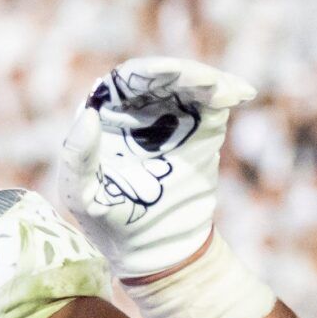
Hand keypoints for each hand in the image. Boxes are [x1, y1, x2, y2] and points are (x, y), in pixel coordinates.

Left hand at [55, 56, 253, 279]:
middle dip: (183, 72)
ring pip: (189, 84)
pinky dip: (226, 92)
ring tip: (224, 91)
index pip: (124, 81)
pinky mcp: (201, 127)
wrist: (155, 245)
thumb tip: (88, 112)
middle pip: (161, 76)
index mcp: (104, 114)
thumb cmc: (107, 219)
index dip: (146, 72)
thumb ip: (77, 156)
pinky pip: (213, 102)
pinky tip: (239, 93)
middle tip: (205, 81)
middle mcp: (136, 107)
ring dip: (208, 81)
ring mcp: (170, 115)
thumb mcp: (81, 193)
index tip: (168, 72)